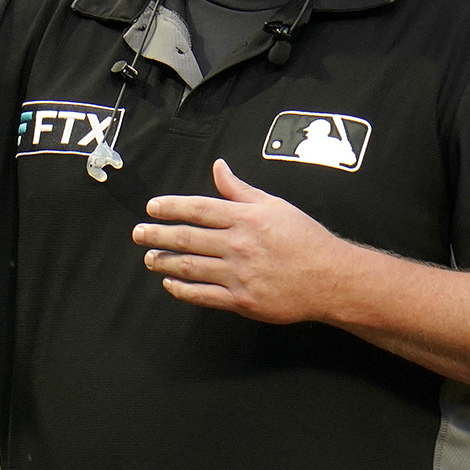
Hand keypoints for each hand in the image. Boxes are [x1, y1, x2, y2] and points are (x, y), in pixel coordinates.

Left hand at [132, 159, 352, 323]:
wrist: (331, 279)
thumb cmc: (305, 240)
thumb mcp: (275, 206)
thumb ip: (241, 189)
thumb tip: (218, 168)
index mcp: (246, 218)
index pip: (199, 209)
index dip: (172, 207)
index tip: (152, 208)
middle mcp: (239, 245)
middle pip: (188, 238)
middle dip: (158, 235)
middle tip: (138, 233)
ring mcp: (239, 275)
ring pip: (191, 267)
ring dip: (165, 262)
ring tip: (148, 258)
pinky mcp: (242, 301)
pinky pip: (204, 295)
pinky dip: (183, 289)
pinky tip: (170, 283)